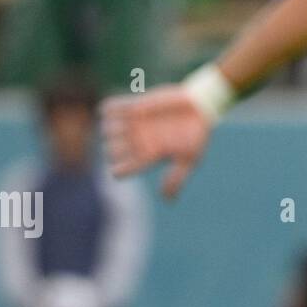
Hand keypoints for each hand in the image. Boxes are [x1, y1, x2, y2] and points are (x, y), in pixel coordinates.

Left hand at [101, 84, 211, 198]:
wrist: (200, 108)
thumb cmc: (196, 136)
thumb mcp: (190, 159)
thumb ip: (177, 178)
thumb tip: (166, 199)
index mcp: (147, 157)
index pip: (120, 171)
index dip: (120, 169)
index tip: (132, 161)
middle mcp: (136, 142)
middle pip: (110, 151)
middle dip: (114, 146)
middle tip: (130, 138)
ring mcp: (134, 124)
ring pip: (106, 129)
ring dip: (111, 125)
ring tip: (129, 121)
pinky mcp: (134, 106)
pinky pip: (111, 107)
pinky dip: (110, 108)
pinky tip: (126, 108)